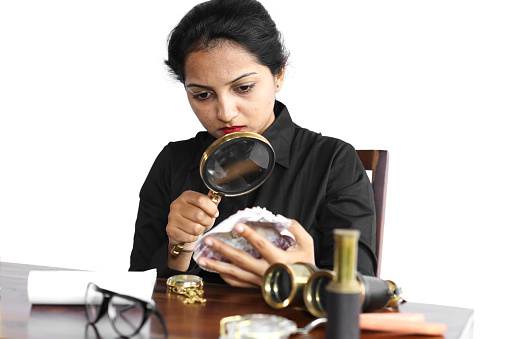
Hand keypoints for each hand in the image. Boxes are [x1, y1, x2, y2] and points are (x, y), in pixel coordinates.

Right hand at [166, 190, 219, 251]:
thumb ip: (211, 202)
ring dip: (201, 230)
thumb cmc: (194, 218)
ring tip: (200, 228)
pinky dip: (194, 237)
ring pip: (195, 228)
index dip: (212, 208)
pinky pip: (189, 237)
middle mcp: (177, 205)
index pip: (201, 199)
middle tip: (207, 222)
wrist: (181, 231)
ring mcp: (172, 217)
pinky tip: (192, 234)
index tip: (215, 213)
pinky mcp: (170, 230)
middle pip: (199, 215)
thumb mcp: (204, 208)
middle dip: (208, 221)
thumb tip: (218, 197)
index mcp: (186, 196)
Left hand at [197, 218, 314, 287]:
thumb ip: (295, 228)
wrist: (306, 288)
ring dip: (217, 266)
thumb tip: (279, 218)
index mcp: (279, 260)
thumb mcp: (307, 243)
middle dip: (223, 250)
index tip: (237, 225)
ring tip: (202, 259)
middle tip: (209, 240)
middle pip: (240, 260)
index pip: (260, 245)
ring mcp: (259, 281)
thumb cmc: (306, 264)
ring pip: (235, 274)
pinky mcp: (256, 287)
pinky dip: (225, 277)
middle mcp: (266, 272)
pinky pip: (237, 283)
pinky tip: (215, 269)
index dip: (249, 234)